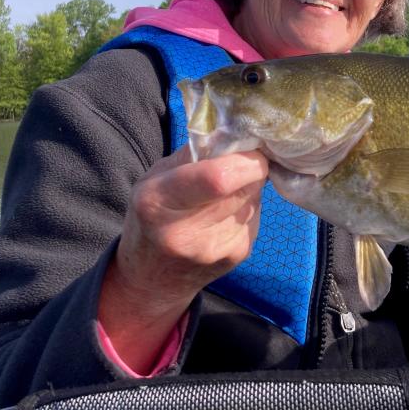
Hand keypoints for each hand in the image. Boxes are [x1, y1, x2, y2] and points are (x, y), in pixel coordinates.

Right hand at [98, 145, 267, 370]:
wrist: (154, 279)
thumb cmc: (152, 217)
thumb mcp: (155, 177)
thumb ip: (193, 153)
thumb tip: (235, 130)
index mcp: (157, 203)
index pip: (219, 178)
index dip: (244, 159)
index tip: (246, 149)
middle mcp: (186, 232)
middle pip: (244, 185)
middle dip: (248, 167)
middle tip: (235, 164)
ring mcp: (216, 249)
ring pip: (254, 198)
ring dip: (247, 187)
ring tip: (221, 195)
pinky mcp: (238, 255)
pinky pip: (256, 215)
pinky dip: (247, 206)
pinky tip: (225, 216)